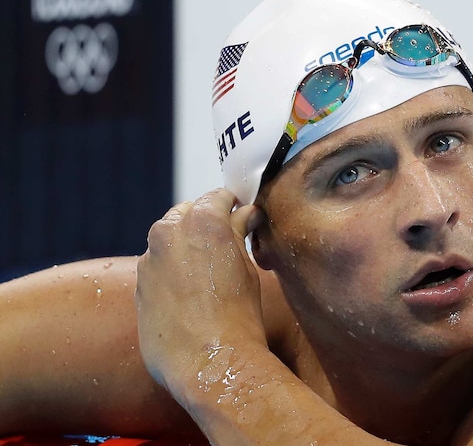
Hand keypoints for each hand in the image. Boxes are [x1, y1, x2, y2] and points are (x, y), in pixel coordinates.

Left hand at [136, 188, 266, 398]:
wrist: (208, 363)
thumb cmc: (237, 315)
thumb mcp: (247, 267)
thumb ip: (238, 233)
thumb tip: (243, 215)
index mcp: (201, 221)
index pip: (217, 197)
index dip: (233, 205)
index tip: (241, 215)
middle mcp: (167, 233)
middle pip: (187, 213)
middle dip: (205, 223)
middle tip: (227, 243)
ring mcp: (148, 260)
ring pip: (168, 242)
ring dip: (186, 248)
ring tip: (209, 274)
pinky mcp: (137, 287)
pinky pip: (157, 269)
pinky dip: (173, 273)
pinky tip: (192, 296)